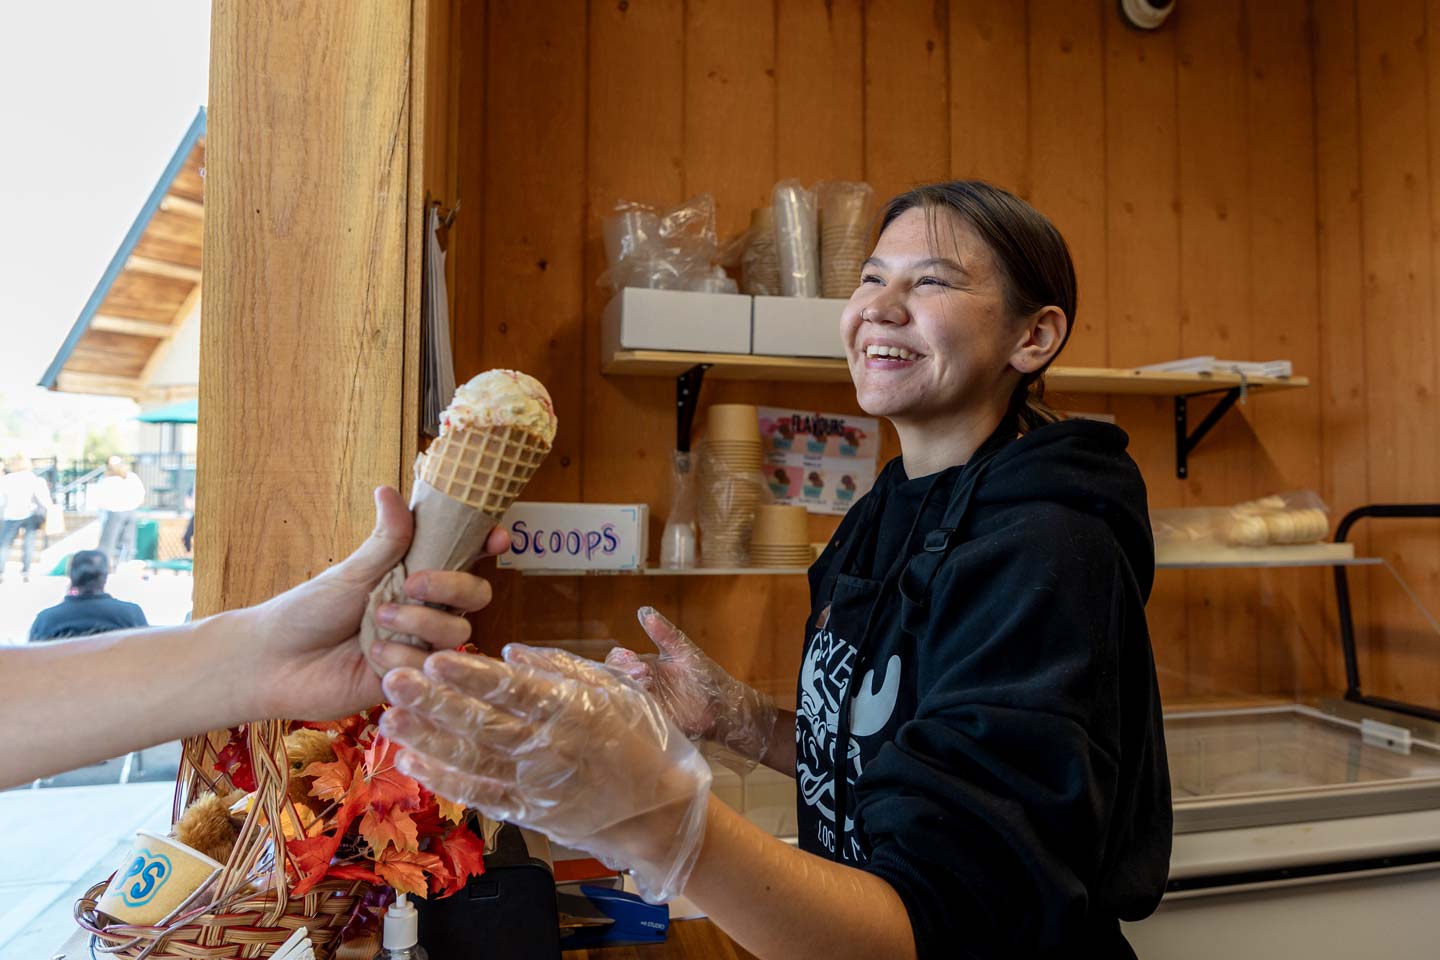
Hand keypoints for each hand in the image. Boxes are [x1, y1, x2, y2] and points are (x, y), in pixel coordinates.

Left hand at [247, 486, 508, 720]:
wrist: (274, 661)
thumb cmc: (308, 611)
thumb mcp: (351, 572)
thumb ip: (385, 540)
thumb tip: (389, 489)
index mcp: (414, 575)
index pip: (465, 557)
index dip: (487, 545)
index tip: (496, 538)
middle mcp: (425, 610)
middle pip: (475, 595)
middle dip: (451, 587)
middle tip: (411, 585)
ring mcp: (421, 646)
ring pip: (457, 633)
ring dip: (418, 624)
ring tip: (374, 626)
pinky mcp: (413, 681)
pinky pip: (432, 668)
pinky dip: (402, 660)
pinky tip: (372, 658)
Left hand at [380, 645, 710, 902]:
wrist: (661, 814)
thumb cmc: (644, 742)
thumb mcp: (618, 691)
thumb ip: (564, 668)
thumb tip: (512, 652)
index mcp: (572, 711)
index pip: (512, 690)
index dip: (470, 674)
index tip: (435, 657)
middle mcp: (548, 748)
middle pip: (481, 723)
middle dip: (433, 701)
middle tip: (394, 679)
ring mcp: (536, 785)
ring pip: (471, 760)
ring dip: (427, 739)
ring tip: (390, 718)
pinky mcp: (528, 814)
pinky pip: (479, 795)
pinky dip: (444, 781)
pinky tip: (412, 763)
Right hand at [605, 607, 777, 763]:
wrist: (723, 702)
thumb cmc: (703, 674)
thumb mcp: (683, 651)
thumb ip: (664, 633)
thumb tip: (643, 610)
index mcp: (645, 667)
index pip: (618, 662)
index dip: (619, 660)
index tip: (631, 657)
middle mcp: (643, 686)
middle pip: (617, 681)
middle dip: (623, 675)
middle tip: (641, 672)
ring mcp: (649, 704)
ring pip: (625, 699)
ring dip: (631, 692)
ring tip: (647, 685)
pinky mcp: (657, 720)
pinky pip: (640, 718)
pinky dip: (638, 711)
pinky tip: (647, 704)